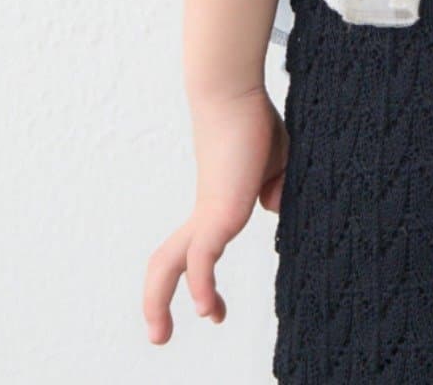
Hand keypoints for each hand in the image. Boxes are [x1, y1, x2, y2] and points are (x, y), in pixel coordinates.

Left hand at [142, 90, 288, 343]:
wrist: (235, 94)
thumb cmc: (255, 123)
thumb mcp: (275, 165)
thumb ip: (274, 188)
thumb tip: (272, 205)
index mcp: (215, 208)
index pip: (195, 252)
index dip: (199, 282)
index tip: (212, 310)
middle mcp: (205, 216)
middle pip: (165, 264)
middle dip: (157, 302)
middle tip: (159, 337)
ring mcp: (208, 214)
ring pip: (169, 264)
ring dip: (158, 302)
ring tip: (160, 335)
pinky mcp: (217, 211)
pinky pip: (201, 259)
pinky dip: (202, 286)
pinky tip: (206, 309)